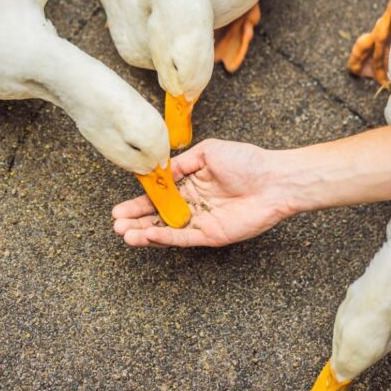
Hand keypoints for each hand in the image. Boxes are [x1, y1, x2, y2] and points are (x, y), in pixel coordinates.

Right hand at [112, 139, 292, 246]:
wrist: (274, 179)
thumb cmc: (246, 160)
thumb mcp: (207, 152)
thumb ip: (181, 164)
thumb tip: (158, 172)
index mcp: (191, 183)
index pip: (159, 196)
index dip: (139, 202)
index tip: (119, 209)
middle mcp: (193, 204)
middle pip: (158, 216)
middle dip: (136, 221)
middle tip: (116, 225)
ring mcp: (201, 221)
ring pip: (167, 230)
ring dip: (145, 233)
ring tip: (125, 235)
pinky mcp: (211, 234)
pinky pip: (183, 238)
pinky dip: (165, 238)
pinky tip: (148, 236)